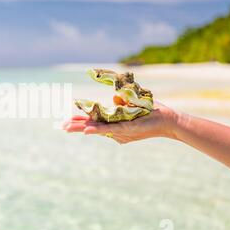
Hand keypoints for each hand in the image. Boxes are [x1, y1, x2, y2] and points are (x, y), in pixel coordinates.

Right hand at [63, 102, 178, 143]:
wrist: (168, 120)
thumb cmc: (151, 112)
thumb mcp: (132, 104)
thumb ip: (121, 102)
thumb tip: (113, 98)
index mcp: (114, 123)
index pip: (93, 122)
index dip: (80, 121)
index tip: (66, 122)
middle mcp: (114, 129)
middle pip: (91, 127)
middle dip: (76, 126)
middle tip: (61, 127)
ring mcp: (119, 130)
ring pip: (96, 129)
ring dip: (81, 128)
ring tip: (67, 128)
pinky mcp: (126, 130)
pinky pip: (109, 130)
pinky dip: (97, 130)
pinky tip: (86, 131)